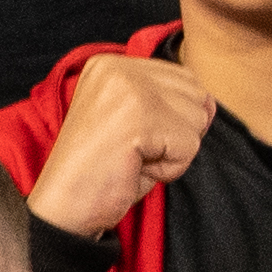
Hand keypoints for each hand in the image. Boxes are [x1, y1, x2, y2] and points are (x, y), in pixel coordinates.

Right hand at [24, 55, 216, 236]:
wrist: (62, 208)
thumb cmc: (100, 172)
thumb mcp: (133, 122)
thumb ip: (165, 101)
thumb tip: (210, 103)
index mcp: (111, 63)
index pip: (183, 79)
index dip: (171, 119)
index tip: (130, 138)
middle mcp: (118, 67)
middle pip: (196, 95)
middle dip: (176, 133)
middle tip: (132, 152)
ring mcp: (128, 89)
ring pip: (196, 120)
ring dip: (172, 152)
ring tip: (132, 160)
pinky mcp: (139, 118)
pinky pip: (189, 146)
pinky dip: (169, 169)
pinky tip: (134, 169)